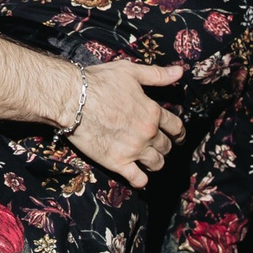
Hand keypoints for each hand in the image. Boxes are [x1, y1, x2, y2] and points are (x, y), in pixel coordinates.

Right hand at [67, 60, 184, 188]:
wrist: (72, 100)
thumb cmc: (99, 82)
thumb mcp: (130, 72)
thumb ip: (157, 75)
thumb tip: (179, 71)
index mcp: (152, 112)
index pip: (176, 126)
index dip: (179, 132)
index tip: (177, 136)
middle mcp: (147, 133)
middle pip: (166, 146)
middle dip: (165, 146)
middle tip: (159, 146)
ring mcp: (134, 150)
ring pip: (156, 164)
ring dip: (156, 163)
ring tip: (150, 161)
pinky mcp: (117, 162)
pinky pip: (138, 179)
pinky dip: (142, 180)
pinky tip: (139, 178)